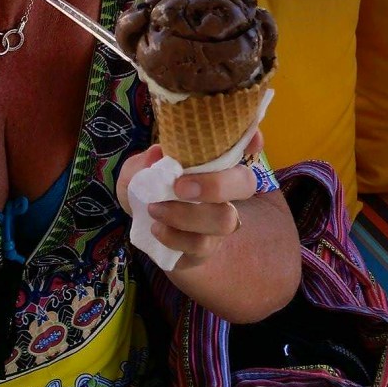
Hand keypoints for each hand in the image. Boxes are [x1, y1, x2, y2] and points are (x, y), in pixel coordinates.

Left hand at [117, 129, 263, 269]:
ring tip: (155, 209)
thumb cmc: (147, 190)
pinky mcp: (207, 248)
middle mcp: (224, 190)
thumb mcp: (136, 173)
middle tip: (180, 187)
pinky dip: (175, 236)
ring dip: (186, 215)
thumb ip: (144, 163)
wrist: (141, 227)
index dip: (251, 140)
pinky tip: (156, 229)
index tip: (251, 139)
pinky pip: (201, 245)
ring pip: (225, 220)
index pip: (242, 146)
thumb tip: (158, 154)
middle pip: (245, 184)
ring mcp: (219, 221)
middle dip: (217, 185)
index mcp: (211, 163)